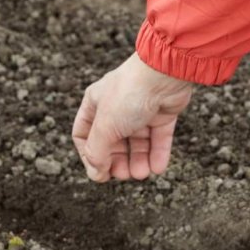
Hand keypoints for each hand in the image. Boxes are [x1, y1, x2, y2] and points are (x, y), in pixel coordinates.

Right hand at [72, 53, 192, 181]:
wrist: (164, 74)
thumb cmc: (129, 94)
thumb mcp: (105, 127)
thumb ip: (97, 153)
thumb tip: (96, 174)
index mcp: (95, 104)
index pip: (85, 135)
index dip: (90, 156)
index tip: (99, 172)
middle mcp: (116, 107)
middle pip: (113, 143)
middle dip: (118, 162)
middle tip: (124, 175)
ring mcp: (140, 110)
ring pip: (137, 143)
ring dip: (139, 161)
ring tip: (142, 174)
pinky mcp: (162, 114)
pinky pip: (157, 139)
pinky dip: (157, 154)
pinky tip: (158, 168)